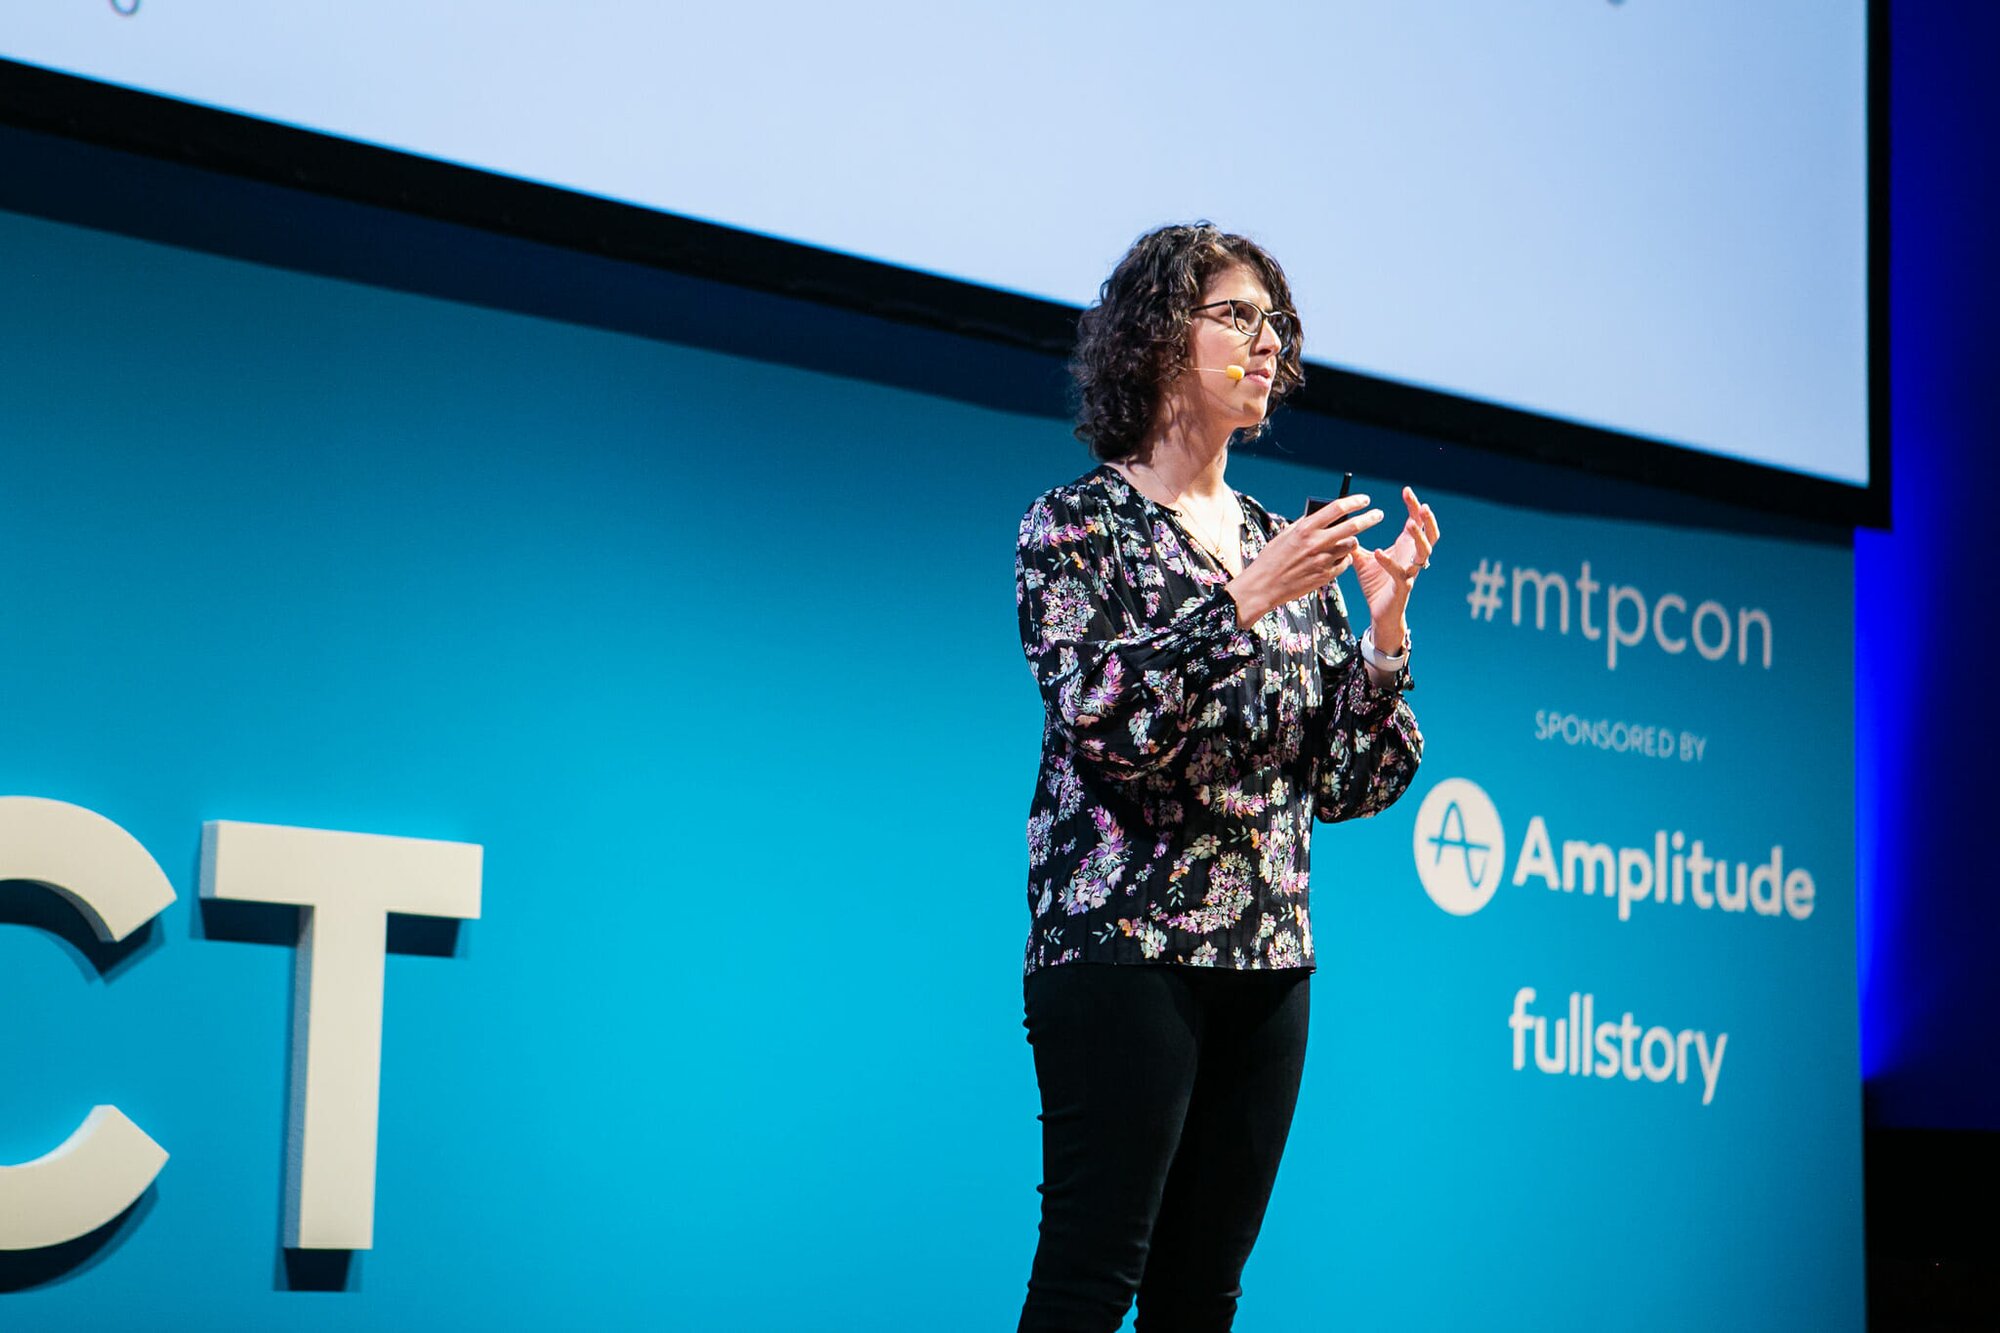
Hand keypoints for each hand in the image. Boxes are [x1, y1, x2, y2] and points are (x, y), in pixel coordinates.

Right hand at [1226, 494, 1384, 627]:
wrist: (1264, 586)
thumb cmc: (1272, 559)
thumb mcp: (1286, 535)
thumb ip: (1306, 524)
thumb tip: (1323, 514)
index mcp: (1305, 528)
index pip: (1337, 508)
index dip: (1354, 502)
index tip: (1365, 500)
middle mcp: (1316, 542)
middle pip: (1352, 526)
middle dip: (1370, 518)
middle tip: (1378, 514)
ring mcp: (1323, 560)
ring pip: (1351, 545)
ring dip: (1352, 541)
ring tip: (1346, 542)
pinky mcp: (1325, 575)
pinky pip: (1344, 563)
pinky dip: (1342, 559)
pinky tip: (1333, 559)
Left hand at [1351, 487, 1439, 653]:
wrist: (1379, 612)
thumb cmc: (1376, 584)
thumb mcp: (1363, 559)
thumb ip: (1354, 544)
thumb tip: (1340, 527)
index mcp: (1405, 548)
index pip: (1416, 521)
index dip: (1414, 506)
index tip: (1406, 490)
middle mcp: (1412, 558)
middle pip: (1430, 535)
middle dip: (1428, 519)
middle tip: (1422, 505)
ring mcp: (1410, 572)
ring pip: (1424, 552)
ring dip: (1418, 537)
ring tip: (1410, 524)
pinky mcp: (1402, 587)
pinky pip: (1400, 573)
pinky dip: (1388, 562)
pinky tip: (1378, 552)